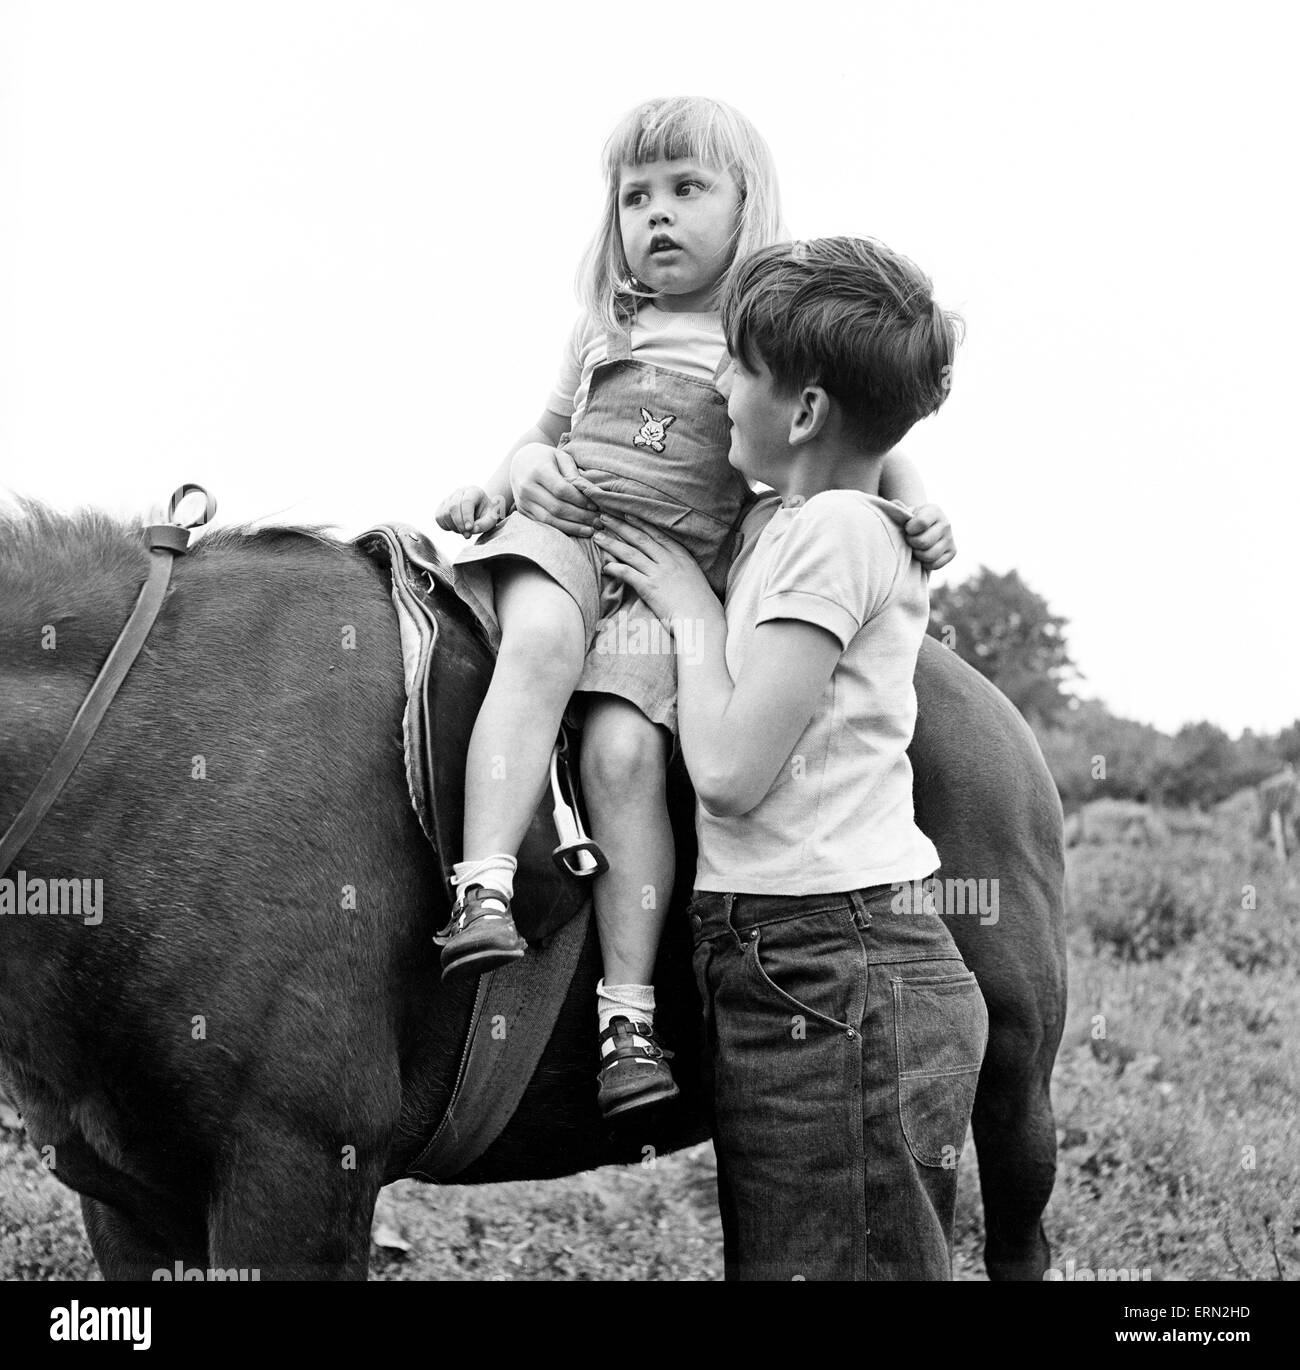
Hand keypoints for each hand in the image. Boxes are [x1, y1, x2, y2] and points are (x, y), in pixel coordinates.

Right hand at [435, 485, 506, 536]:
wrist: (479, 509)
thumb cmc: (486, 514)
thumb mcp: (491, 518)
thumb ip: (485, 524)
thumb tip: (471, 529)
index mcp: (474, 492)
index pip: (467, 501)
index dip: (467, 516)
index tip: (469, 528)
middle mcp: (460, 492)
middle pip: (453, 507)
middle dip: (459, 523)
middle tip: (467, 535)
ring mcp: (449, 498)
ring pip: (444, 513)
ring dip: (453, 526)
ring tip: (464, 531)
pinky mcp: (441, 506)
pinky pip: (439, 518)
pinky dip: (446, 526)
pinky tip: (456, 528)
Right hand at [510, 443, 599, 537]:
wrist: (520, 461)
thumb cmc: (546, 458)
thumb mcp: (561, 457)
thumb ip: (574, 474)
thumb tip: (590, 492)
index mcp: (538, 471)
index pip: (562, 490)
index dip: (580, 500)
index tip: (595, 506)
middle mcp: (527, 487)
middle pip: (557, 508)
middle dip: (580, 517)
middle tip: (597, 521)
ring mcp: (523, 501)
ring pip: (550, 520)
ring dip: (572, 527)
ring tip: (590, 530)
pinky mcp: (523, 511)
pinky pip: (543, 524)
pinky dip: (561, 529)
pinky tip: (576, 530)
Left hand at [592, 514, 720, 624]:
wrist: (703, 618)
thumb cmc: (701, 604)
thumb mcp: (695, 578)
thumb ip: (681, 568)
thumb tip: (671, 567)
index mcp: (681, 556)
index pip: (657, 534)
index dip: (640, 523)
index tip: (627, 514)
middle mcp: (669, 560)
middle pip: (640, 538)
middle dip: (621, 526)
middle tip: (605, 518)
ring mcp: (659, 573)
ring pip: (631, 553)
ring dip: (612, 543)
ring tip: (597, 536)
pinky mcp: (650, 588)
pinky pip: (628, 574)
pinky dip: (616, 568)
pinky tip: (605, 566)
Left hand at [880, 499, 955, 570]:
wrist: (923, 529)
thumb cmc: (910, 521)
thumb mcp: (904, 513)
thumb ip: (899, 509)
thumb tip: (895, 503)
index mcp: (934, 510)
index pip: (921, 523)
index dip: (909, 529)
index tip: (907, 529)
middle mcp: (946, 523)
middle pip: (923, 542)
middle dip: (912, 543)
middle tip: (910, 540)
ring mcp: (950, 538)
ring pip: (929, 555)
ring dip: (918, 554)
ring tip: (915, 548)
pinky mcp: (952, 552)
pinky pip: (935, 564)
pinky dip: (926, 563)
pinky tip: (923, 555)